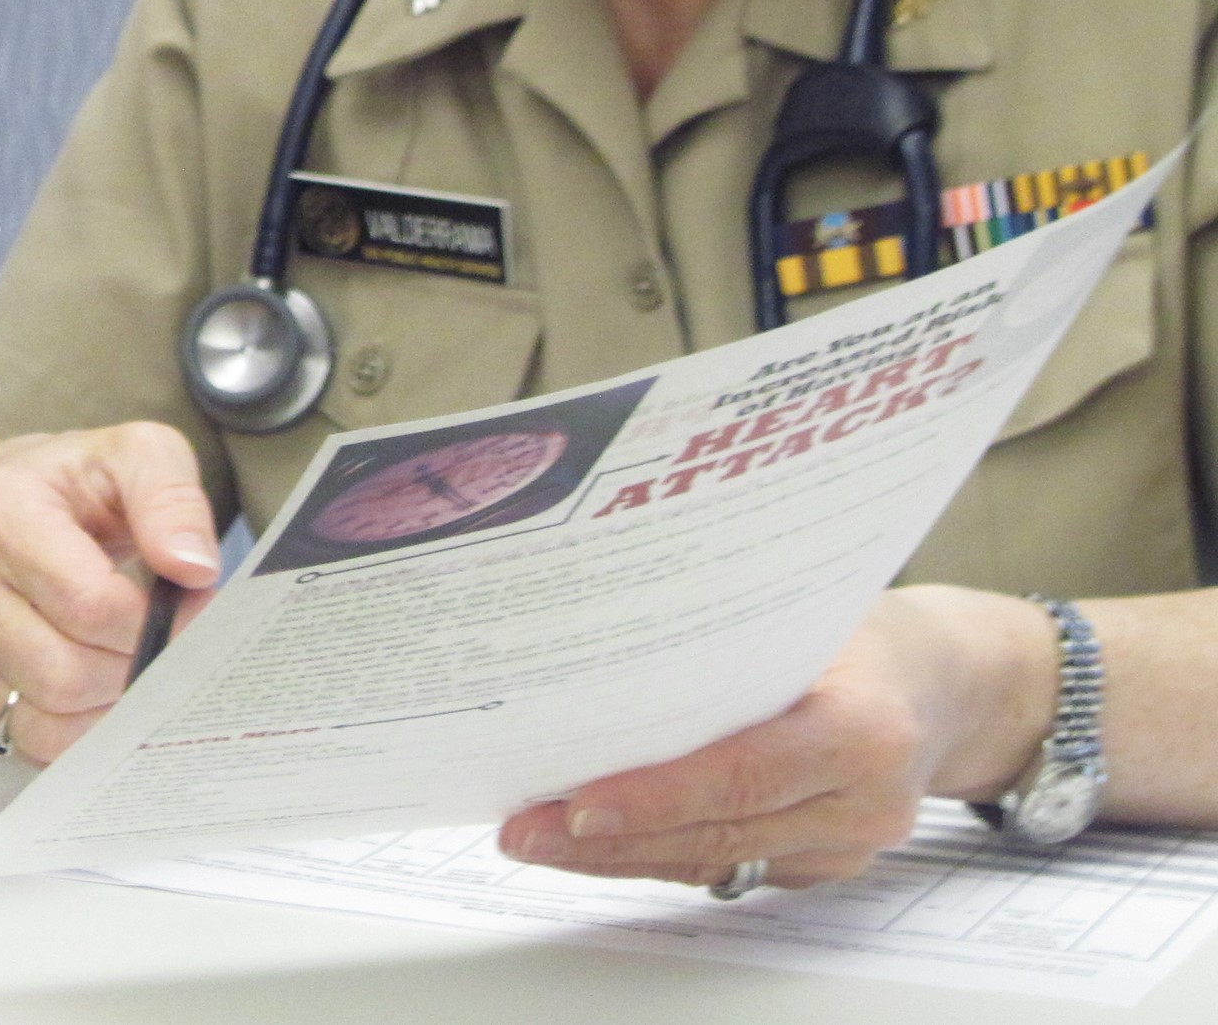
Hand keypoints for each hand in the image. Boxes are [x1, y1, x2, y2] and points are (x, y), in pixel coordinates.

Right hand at [0, 422, 222, 763]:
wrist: (6, 501)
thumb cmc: (76, 485)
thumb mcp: (135, 455)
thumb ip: (171, 497)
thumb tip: (191, 567)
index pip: (88, 604)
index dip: (155, 620)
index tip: (189, 606)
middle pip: (62, 673)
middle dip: (132, 668)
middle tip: (163, 639)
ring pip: (41, 721)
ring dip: (106, 706)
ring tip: (131, 660)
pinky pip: (23, 743)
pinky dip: (75, 731)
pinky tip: (97, 686)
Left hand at [497, 587, 1049, 889]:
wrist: (949, 682)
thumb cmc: (866, 630)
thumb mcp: (807, 608)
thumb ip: (725, 636)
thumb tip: (602, 641)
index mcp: (863, 730)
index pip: (742, 775)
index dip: (655, 797)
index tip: (577, 806)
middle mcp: (863, 802)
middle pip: (718, 831)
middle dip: (609, 837)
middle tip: (523, 829)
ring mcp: (847, 843)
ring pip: (717, 860)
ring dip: (620, 856)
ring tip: (536, 839)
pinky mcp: (825, 862)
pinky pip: (731, 865)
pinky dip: (660, 852)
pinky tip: (594, 841)